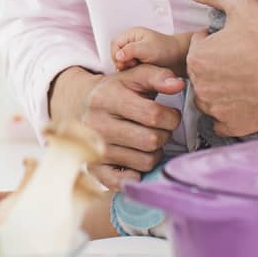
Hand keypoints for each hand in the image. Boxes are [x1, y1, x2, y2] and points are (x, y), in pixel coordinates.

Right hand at [49, 64, 184, 189]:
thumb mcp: (133, 77)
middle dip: (164, 135)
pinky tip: (136, 160)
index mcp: (106, 98)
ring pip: (145, 162)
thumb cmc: (114, 92)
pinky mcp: (94, 170)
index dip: (171, 117)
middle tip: (158, 129)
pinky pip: (127, 181)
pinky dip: (138, 173)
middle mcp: (97, 125)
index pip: (153, 115)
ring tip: (146, 141)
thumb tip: (179, 85)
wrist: (78, 106)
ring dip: (154, 153)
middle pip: (151, 140)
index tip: (170, 115)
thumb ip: (158, 76)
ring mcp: (94, 150)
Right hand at [111, 26, 189, 72]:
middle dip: (123, 62)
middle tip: (134, 65)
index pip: (115, 45)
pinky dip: (131, 71)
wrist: (179, 57)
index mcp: (131, 34)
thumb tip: (118, 56)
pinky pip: (127, 67)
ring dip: (127, 67)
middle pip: (116, 53)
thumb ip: (131, 50)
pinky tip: (139, 72)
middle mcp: (130, 42)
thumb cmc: (166, 49)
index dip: (119, 55)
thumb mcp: (148, 49)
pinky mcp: (136, 60)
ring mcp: (132, 52)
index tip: (129, 62)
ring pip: (120, 62)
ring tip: (138, 68)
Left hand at [182, 0, 257, 136]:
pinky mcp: (233, 125)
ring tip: (244, 78)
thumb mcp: (242, 4)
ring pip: (207, 97)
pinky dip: (228, 112)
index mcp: (198, 58)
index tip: (234, 40)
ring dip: (218, 89)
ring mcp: (217, 109)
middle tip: (242, 58)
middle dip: (214, 65)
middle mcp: (202, 86)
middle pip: (200, 72)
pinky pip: (220, 120)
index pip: (197, 47)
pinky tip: (245, 99)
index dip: (215, 41)